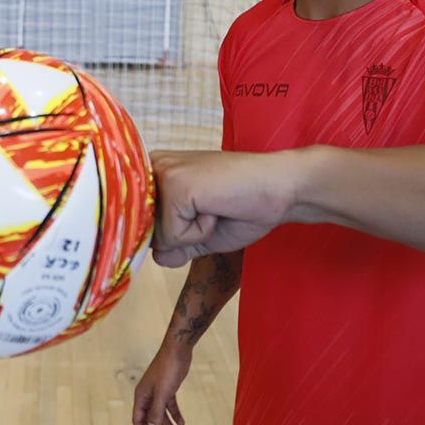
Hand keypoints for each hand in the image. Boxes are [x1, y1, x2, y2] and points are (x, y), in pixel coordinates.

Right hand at [131, 342, 191, 424]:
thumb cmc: (167, 368)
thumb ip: (156, 411)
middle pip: (149, 417)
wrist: (178, 350)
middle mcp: (148, 395)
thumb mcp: (162, 393)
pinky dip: (175, 414)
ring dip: (168, 424)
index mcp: (141, 395)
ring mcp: (158, 392)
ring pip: (161, 413)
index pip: (138, 418)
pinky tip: (182, 422)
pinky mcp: (168, 389)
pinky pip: (170, 406)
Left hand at [151, 149, 292, 267]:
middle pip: (146, 232)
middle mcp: (154, 167)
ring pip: (157, 237)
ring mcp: (163, 174)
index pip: (144, 224)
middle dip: (181, 235)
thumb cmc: (244, 205)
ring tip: (215, 206)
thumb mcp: (202, 232)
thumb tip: (156, 257)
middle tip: (212, 209)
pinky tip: (217, 207)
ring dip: (191, 234)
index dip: (173, 234)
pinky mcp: (175, 185)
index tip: (205, 213)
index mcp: (157, 172)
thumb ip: (176, 245)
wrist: (280, 188)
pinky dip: (200, 232)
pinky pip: (173, 236)